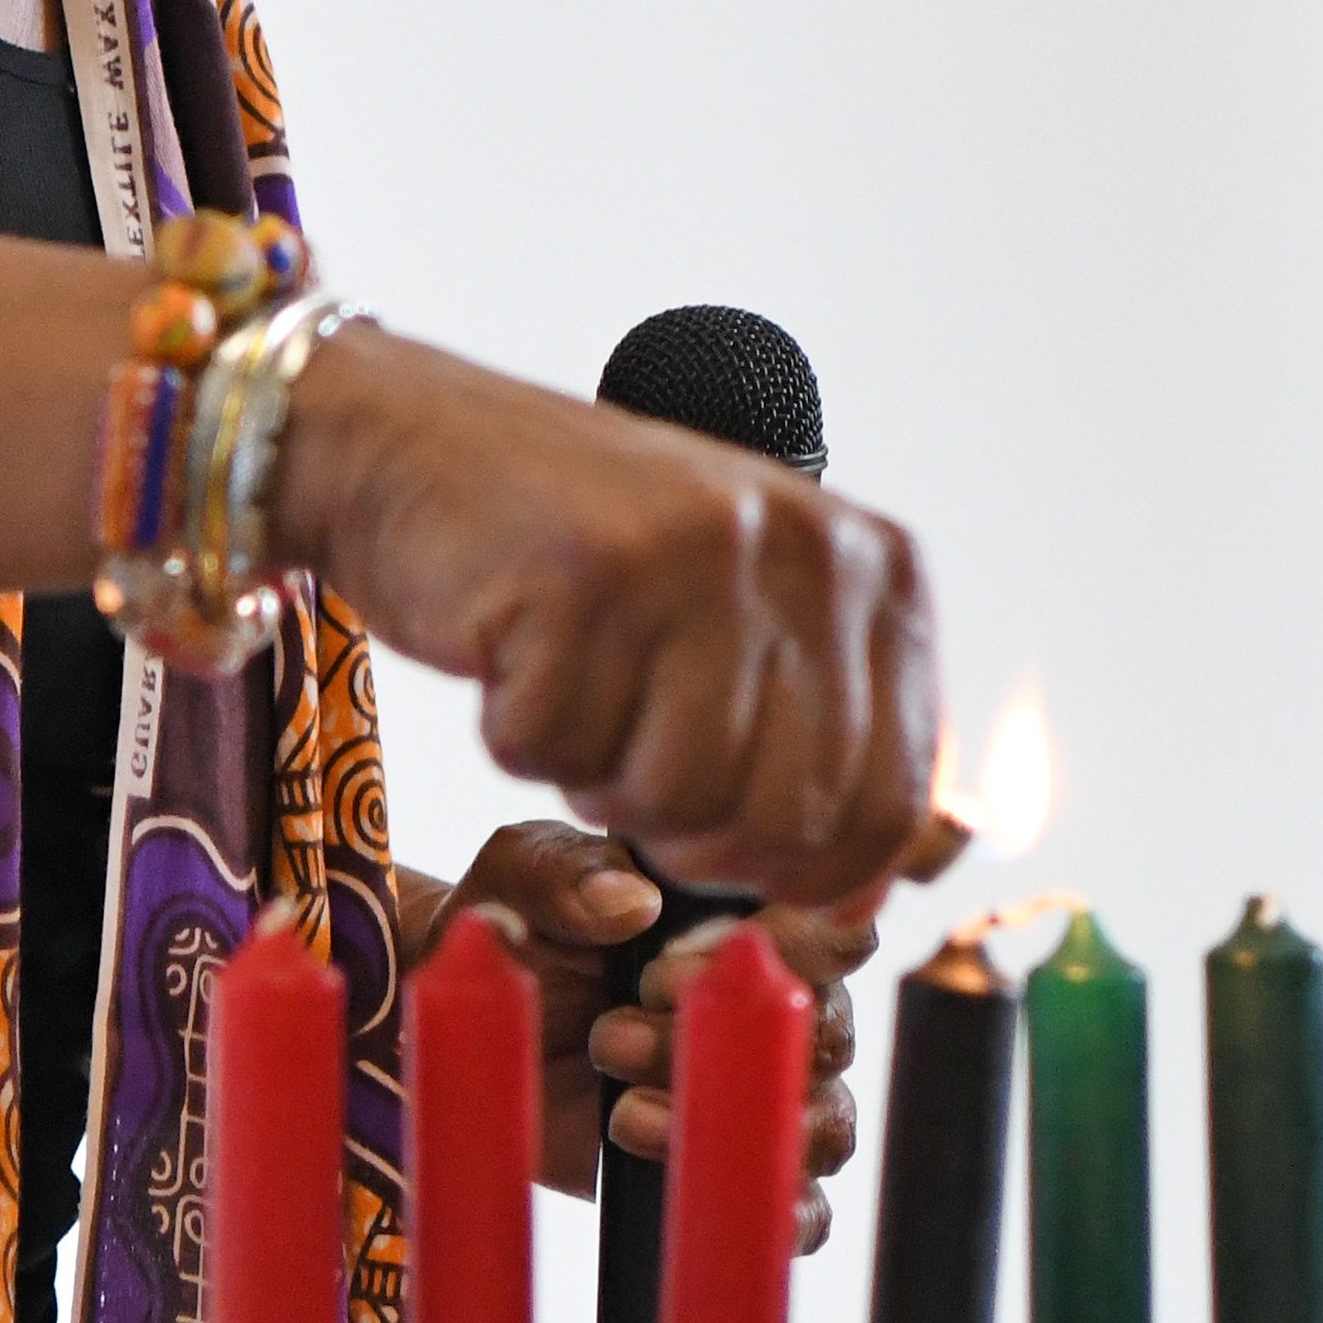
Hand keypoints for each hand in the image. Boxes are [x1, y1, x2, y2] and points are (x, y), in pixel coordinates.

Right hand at [281, 326, 939, 903]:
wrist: (418, 444)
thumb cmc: (589, 563)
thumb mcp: (746, 622)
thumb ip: (832, 732)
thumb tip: (904, 878)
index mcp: (872, 565)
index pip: (891, 799)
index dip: (808, 874)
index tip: (735, 862)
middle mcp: (804, 545)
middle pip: (784, 818)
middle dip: (691, 834)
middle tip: (626, 755)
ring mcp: (694, 553)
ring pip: (672, 799)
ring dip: (598, 778)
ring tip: (574, 680)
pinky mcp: (581, 571)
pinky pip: (555, 752)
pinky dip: (518, 733)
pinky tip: (515, 645)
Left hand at [398, 835, 874, 1250]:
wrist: (463, 1025)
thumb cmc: (510, 929)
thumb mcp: (514, 877)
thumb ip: (563, 872)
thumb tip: (631, 903)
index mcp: (746, 916)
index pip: (832, 928)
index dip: (780, 951)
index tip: (664, 967)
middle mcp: (771, 1002)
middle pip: (822, 1029)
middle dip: (719, 1041)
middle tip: (611, 1034)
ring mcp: (757, 1087)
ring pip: (823, 1119)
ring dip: (727, 1119)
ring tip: (624, 1113)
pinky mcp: (730, 1163)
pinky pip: (802, 1205)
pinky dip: (778, 1211)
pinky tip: (694, 1183)